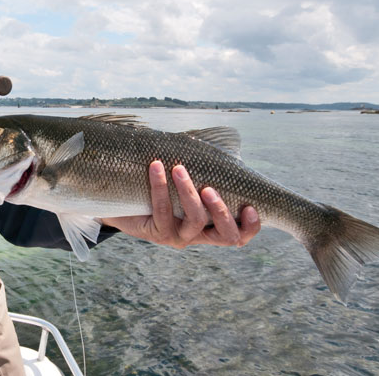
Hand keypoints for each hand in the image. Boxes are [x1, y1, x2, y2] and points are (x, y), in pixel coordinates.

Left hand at [101, 160, 259, 247]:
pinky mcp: (158, 234)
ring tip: (179, 169)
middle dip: (221, 210)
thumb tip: (232, 142)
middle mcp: (200, 234)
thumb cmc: (166, 181)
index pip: (241, 234)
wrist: (126, 197)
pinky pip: (163, 211)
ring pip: (195, 221)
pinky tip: (156, 167)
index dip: (251, 226)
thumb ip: (213, 162)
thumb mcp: (192, 172)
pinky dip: (160, 186)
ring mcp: (179, 237)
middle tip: (209, 188)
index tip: (251, 207)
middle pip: (225, 235)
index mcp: (214, 224)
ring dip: (189, 192)